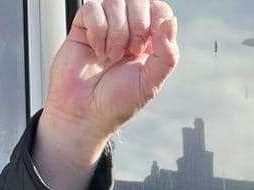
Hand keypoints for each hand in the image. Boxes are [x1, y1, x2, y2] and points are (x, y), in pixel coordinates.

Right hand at [33, 1, 178, 189]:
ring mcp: (105, 25)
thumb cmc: (117, 102)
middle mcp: (129, 29)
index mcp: (150, 41)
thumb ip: (167, 54)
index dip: (156, 20)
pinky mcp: (83, 25)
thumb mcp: (151, 82)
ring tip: (110, 57)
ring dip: (116, 33)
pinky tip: (96, 50)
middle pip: (138, 0)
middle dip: (136, 27)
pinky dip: (97, 31)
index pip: (160, 9)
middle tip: (128, 53)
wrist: (84, 113)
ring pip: (115, 2)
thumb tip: (170, 21)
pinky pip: (92, 8)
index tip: (148, 44)